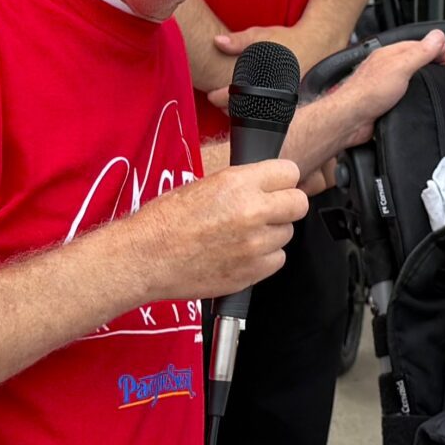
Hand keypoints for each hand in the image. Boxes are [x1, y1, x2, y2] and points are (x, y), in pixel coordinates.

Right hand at [128, 157, 309, 298]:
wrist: (145, 258)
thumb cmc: (164, 222)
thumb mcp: (204, 184)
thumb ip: (242, 184)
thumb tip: (265, 185)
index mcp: (238, 184)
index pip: (290, 172)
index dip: (283, 180)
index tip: (277, 186)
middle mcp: (252, 212)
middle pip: (299, 204)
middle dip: (286, 206)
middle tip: (268, 210)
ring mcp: (254, 245)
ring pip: (287, 234)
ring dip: (272, 233)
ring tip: (244, 235)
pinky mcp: (251, 272)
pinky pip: (277, 260)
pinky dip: (264, 258)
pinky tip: (242, 253)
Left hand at [204, 22, 333, 109]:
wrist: (314, 45)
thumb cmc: (286, 40)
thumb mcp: (261, 35)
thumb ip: (239, 40)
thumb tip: (218, 41)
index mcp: (266, 78)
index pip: (236, 95)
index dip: (219, 98)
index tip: (210, 96)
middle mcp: (276, 92)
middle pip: (245, 110)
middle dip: (228, 108)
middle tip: (216, 101)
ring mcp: (284, 100)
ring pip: (256, 112)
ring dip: (241, 109)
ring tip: (228, 104)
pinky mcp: (289, 102)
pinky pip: (267, 110)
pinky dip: (255, 108)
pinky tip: (248, 103)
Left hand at [297, 29, 444, 168]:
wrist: (350, 119)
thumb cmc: (367, 93)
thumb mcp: (401, 68)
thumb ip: (420, 53)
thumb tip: (438, 37)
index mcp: (389, 54)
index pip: (417, 43)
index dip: (435, 47)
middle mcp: (386, 67)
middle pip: (413, 59)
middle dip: (429, 61)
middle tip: (444, 66)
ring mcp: (384, 84)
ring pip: (407, 77)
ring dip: (420, 79)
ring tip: (434, 80)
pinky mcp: (384, 101)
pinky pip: (402, 93)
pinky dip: (412, 95)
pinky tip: (417, 99)